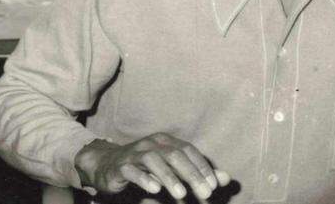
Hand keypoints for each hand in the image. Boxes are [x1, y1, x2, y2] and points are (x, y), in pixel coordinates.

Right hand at [75, 133, 230, 201]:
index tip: (214, 186)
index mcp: (167, 141)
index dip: (203, 167)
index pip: (189, 150)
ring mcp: (134, 153)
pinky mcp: (121, 167)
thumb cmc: (146, 168)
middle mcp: (152, 143)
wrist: (107, 166)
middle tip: (205, 194)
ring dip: (169, 177)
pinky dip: (144, 179)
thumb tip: (227, 179)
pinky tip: (155, 189)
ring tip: (181, 194)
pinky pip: (132, 170)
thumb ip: (199, 173)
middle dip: (192, 174)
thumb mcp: (174, 170)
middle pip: (175, 155)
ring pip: (154, 160)